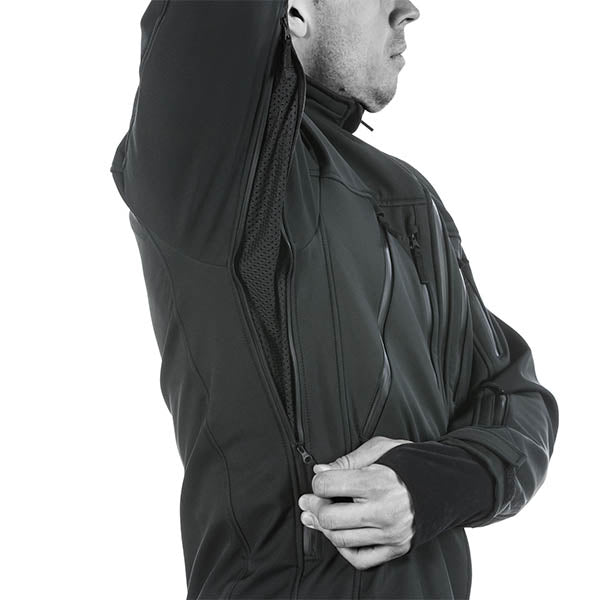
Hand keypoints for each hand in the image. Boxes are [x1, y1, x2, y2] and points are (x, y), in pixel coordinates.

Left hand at [298, 436, 415, 569]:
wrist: (444, 484)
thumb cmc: (410, 462)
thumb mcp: (381, 448)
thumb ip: (348, 460)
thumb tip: (320, 471)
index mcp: (378, 482)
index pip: (328, 485)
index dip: (317, 482)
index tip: (318, 481)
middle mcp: (384, 511)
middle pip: (330, 517)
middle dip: (313, 507)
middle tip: (308, 501)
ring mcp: (391, 534)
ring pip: (341, 539)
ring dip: (323, 528)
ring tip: (318, 517)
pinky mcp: (397, 549)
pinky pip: (360, 558)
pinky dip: (344, 548)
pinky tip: (341, 534)